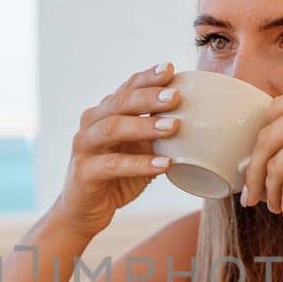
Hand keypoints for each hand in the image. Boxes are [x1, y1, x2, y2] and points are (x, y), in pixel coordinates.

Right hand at [50, 62, 181, 238]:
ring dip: (144, 125)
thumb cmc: (116, 178)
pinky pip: (113, 164)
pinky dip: (140, 163)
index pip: (127, 88)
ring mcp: (84, 147)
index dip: (148, 77)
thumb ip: (158, 135)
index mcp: (105, 113)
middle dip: (149, 97)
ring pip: (113, 128)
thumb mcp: (140, 151)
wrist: (83, 212)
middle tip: (176, 96)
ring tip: (173, 126)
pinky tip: (163, 164)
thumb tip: (199, 121)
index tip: (170, 69)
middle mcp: (91, 124)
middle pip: (120, 103)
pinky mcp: (84, 172)